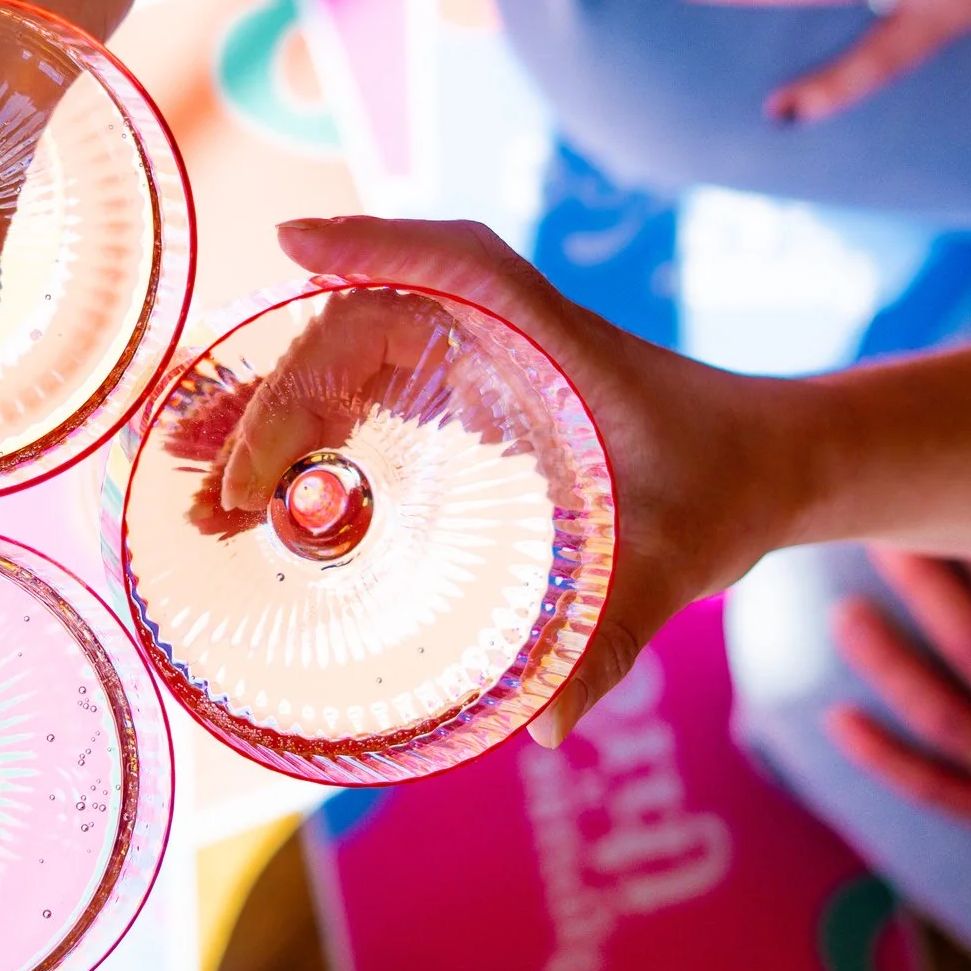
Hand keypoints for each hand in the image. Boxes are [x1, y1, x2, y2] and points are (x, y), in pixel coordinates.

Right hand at [273, 216, 809, 745]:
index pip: (454, 264)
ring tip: (200, 482)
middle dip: (282, 390)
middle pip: (368, 326)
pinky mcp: (475, 396)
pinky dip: (312, 427)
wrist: (770, 464)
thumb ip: (616, 632)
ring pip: (355, 358)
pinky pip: (374, 390)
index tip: (294, 245)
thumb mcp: (678, 559)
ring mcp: (481, 361)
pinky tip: (264, 490)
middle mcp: (505, 334)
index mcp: (553, 338)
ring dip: (276, 410)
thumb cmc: (729, 486)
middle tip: (223, 482)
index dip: (374, 244)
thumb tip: (547, 726)